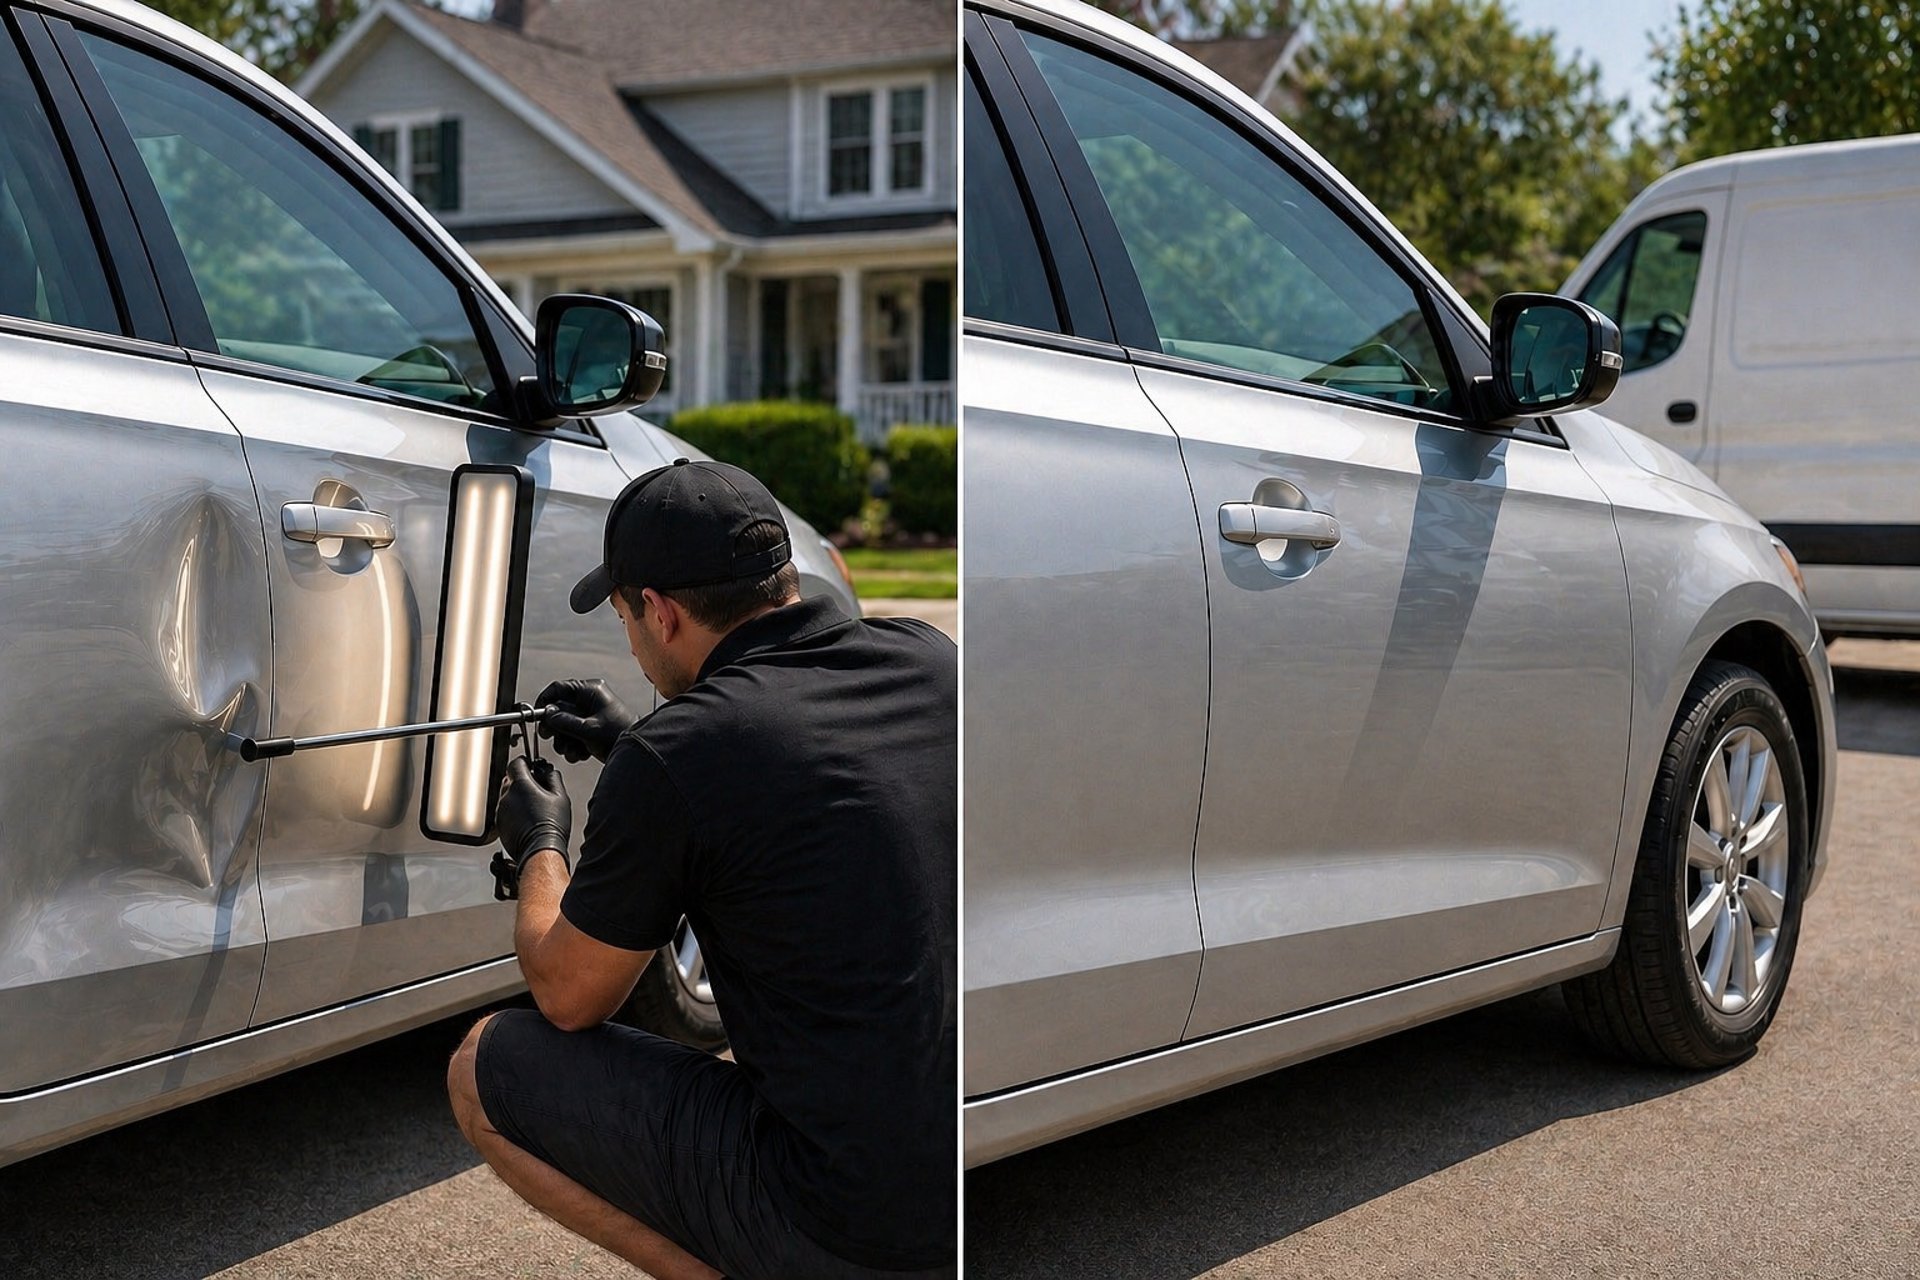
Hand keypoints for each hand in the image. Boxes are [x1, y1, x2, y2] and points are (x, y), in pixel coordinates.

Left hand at [496, 756, 571, 870]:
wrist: (540, 850)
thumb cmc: (551, 825)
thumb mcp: (561, 797)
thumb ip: (553, 778)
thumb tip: (549, 771)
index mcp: (520, 785)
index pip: (516, 763)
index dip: (524, 763)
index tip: (531, 767)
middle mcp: (507, 795)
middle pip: (510, 779)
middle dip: (521, 780)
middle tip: (536, 789)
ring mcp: (501, 810)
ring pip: (507, 795)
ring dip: (517, 796)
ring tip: (533, 807)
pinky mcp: (499, 824)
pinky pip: (505, 810)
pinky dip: (513, 811)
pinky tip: (527, 819)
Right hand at [536, 678, 635, 762]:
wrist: (637, 754)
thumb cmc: (619, 735)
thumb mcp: (588, 729)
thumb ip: (565, 721)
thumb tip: (547, 714)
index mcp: (591, 691)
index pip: (559, 688)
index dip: (544, 701)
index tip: (536, 716)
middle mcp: (589, 699)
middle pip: (559, 709)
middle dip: (556, 727)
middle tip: (551, 738)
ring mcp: (590, 714)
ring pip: (565, 725)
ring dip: (565, 740)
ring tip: (573, 751)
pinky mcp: (591, 729)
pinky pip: (574, 734)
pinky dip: (574, 746)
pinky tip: (582, 753)